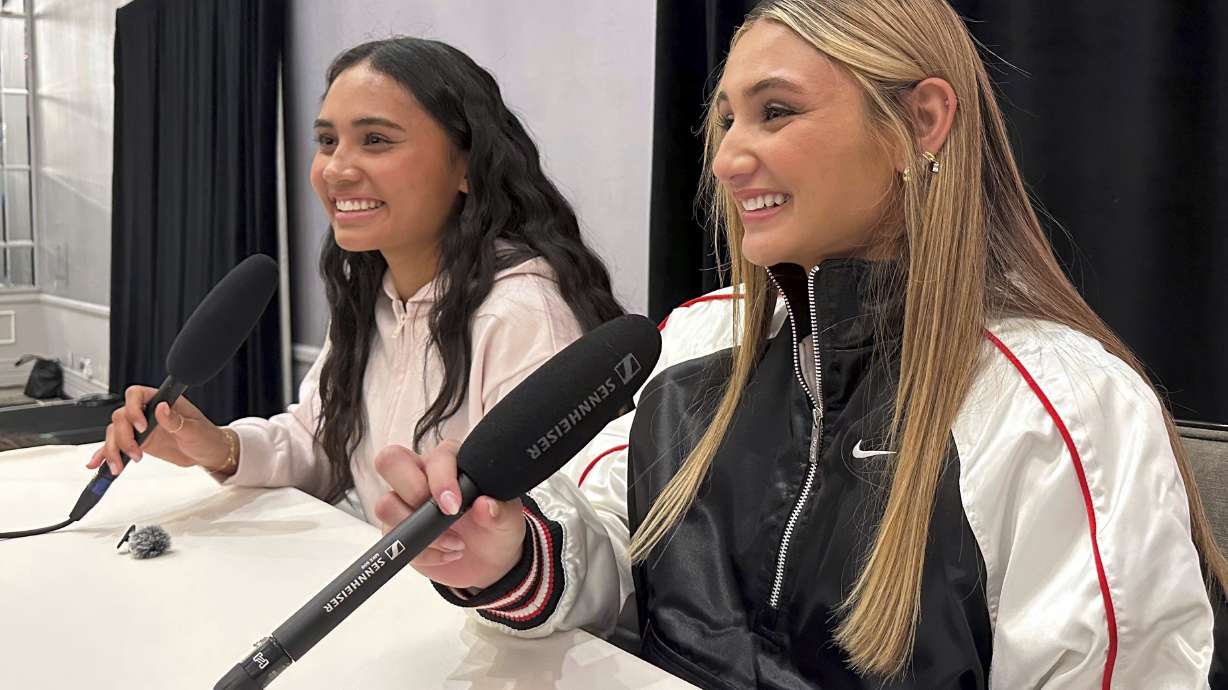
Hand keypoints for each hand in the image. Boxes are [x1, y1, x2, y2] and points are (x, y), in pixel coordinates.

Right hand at [87, 385, 230, 475]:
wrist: (208, 453)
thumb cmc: (207, 437)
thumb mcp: (195, 430)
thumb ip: (176, 421)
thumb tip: (162, 408)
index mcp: (163, 401)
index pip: (136, 395)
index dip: (133, 409)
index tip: (141, 427)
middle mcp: (148, 412)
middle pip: (120, 417)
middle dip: (122, 437)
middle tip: (136, 454)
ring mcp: (141, 428)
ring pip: (114, 433)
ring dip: (112, 449)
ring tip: (119, 466)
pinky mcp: (138, 443)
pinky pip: (116, 446)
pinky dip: (104, 454)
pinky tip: (98, 464)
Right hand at [373, 440, 525, 589]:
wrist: (489, 562)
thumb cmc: (496, 528)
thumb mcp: (508, 521)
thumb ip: (501, 511)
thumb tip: (485, 505)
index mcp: (451, 462)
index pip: (434, 457)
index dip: (441, 479)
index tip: (455, 506)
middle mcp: (422, 475)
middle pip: (390, 461)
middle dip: (412, 491)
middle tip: (441, 516)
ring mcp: (404, 503)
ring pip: (385, 504)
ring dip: (420, 531)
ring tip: (453, 542)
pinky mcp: (397, 530)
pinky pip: (393, 539)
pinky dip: (423, 552)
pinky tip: (447, 554)